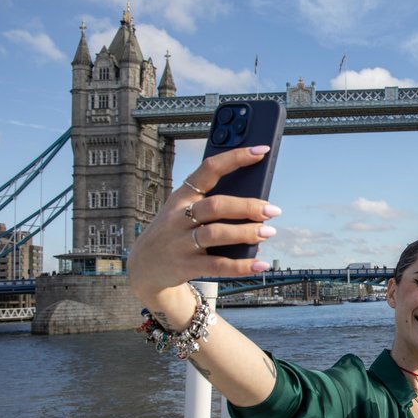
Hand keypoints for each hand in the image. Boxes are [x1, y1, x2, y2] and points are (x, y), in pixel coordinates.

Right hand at [128, 146, 280, 314]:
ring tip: (268, 232)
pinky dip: (241, 266)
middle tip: (273, 210)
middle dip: (247, 206)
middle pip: (216, 205)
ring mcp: (180, 242)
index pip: (209, 169)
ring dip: (246, 233)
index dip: (235, 158)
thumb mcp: (183, 211)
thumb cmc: (174, 232)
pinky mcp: (185, 266)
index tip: (261, 150)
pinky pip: (217, 265)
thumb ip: (213, 204)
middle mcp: (178, 216)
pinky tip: (260, 264)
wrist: (144, 266)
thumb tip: (257, 206)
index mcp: (182, 195)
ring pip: (216, 234)